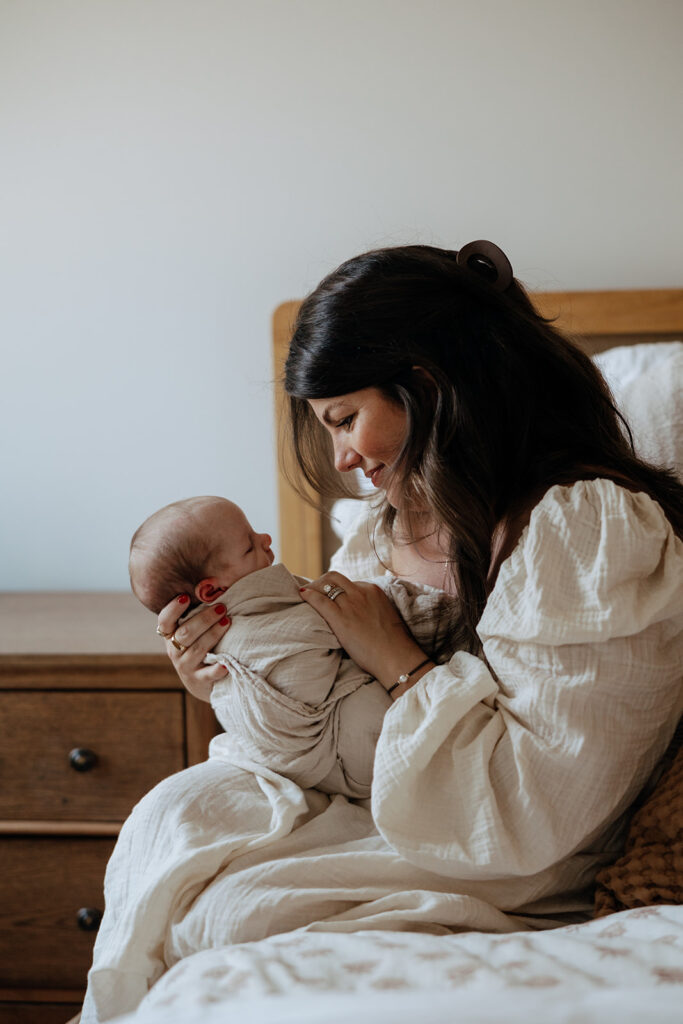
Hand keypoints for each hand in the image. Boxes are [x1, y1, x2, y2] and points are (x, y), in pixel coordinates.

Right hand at [157, 595, 231, 702]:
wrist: (204, 682)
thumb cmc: (200, 646)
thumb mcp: (194, 630)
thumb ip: (197, 611)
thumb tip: (213, 582)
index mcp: (171, 636)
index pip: (165, 621)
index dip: (173, 609)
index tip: (185, 597)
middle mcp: (174, 651)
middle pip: (185, 633)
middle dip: (204, 619)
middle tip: (222, 607)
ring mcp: (185, 667)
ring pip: (197, 649)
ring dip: (213, 635)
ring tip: (227, 622)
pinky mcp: (198, 682)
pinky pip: (207, 675)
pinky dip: (216, 669)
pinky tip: (225, 664)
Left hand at [299, 571, 426, 690]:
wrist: (397, 657)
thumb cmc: (394, 642)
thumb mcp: (386, 614)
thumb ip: (373, 607)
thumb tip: (364, 613)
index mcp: (373, 590)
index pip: (348, 582)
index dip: (336, 589)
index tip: (329, 595)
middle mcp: (361, 592)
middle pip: (333, 578)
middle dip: (321, 582)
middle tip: (313, 591)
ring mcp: (350, 604)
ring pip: (325, 586)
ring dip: (313, 589)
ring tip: (306, 595)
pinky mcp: (341, 619)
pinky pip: (319, 601)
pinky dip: (308, 596)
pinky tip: (302, 595)